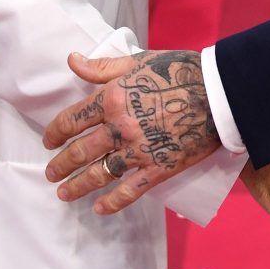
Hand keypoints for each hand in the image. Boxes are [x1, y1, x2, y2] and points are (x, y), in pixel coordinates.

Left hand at [44, 51, 219, 214]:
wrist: (220, 92)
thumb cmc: (180, 71)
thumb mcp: (138, 60)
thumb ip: (102, 67)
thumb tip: (72, 60)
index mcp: (112, 98)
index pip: (72, 120)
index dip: (55, 133)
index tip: (49, 141)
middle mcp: (120, 127)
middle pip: (80, 151)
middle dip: (60, 164)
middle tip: (51, 173)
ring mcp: (139, 150)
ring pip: (99, 174)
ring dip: (77, 186)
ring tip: (64, 193)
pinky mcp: (159, 167)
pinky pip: (130, 190)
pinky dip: (112, 202)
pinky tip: (99, 208)